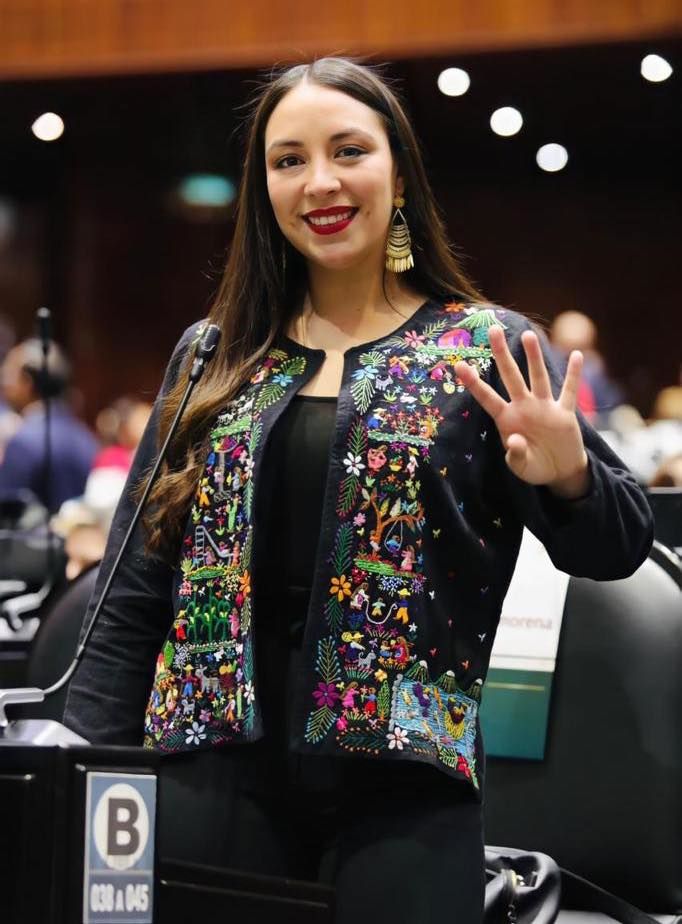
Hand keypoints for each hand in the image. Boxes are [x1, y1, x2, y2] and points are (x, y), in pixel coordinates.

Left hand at [454, 326, 589, 498]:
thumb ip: (516, 456)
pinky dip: (574, 374)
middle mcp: (524, 408)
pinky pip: (569, 391)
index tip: (458, 365)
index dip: (473, 383)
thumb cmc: (534, 468)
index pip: (487, 398)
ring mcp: (545, 408)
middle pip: (511, 376)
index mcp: (507, 420)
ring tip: (527, 335)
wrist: (560, 472)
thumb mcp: (522, 467)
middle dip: (502, 354)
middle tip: (493, 329)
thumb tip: (514, 441)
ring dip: (534, 357)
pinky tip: (576, 355)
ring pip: (538, 377)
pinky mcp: (564, 413)